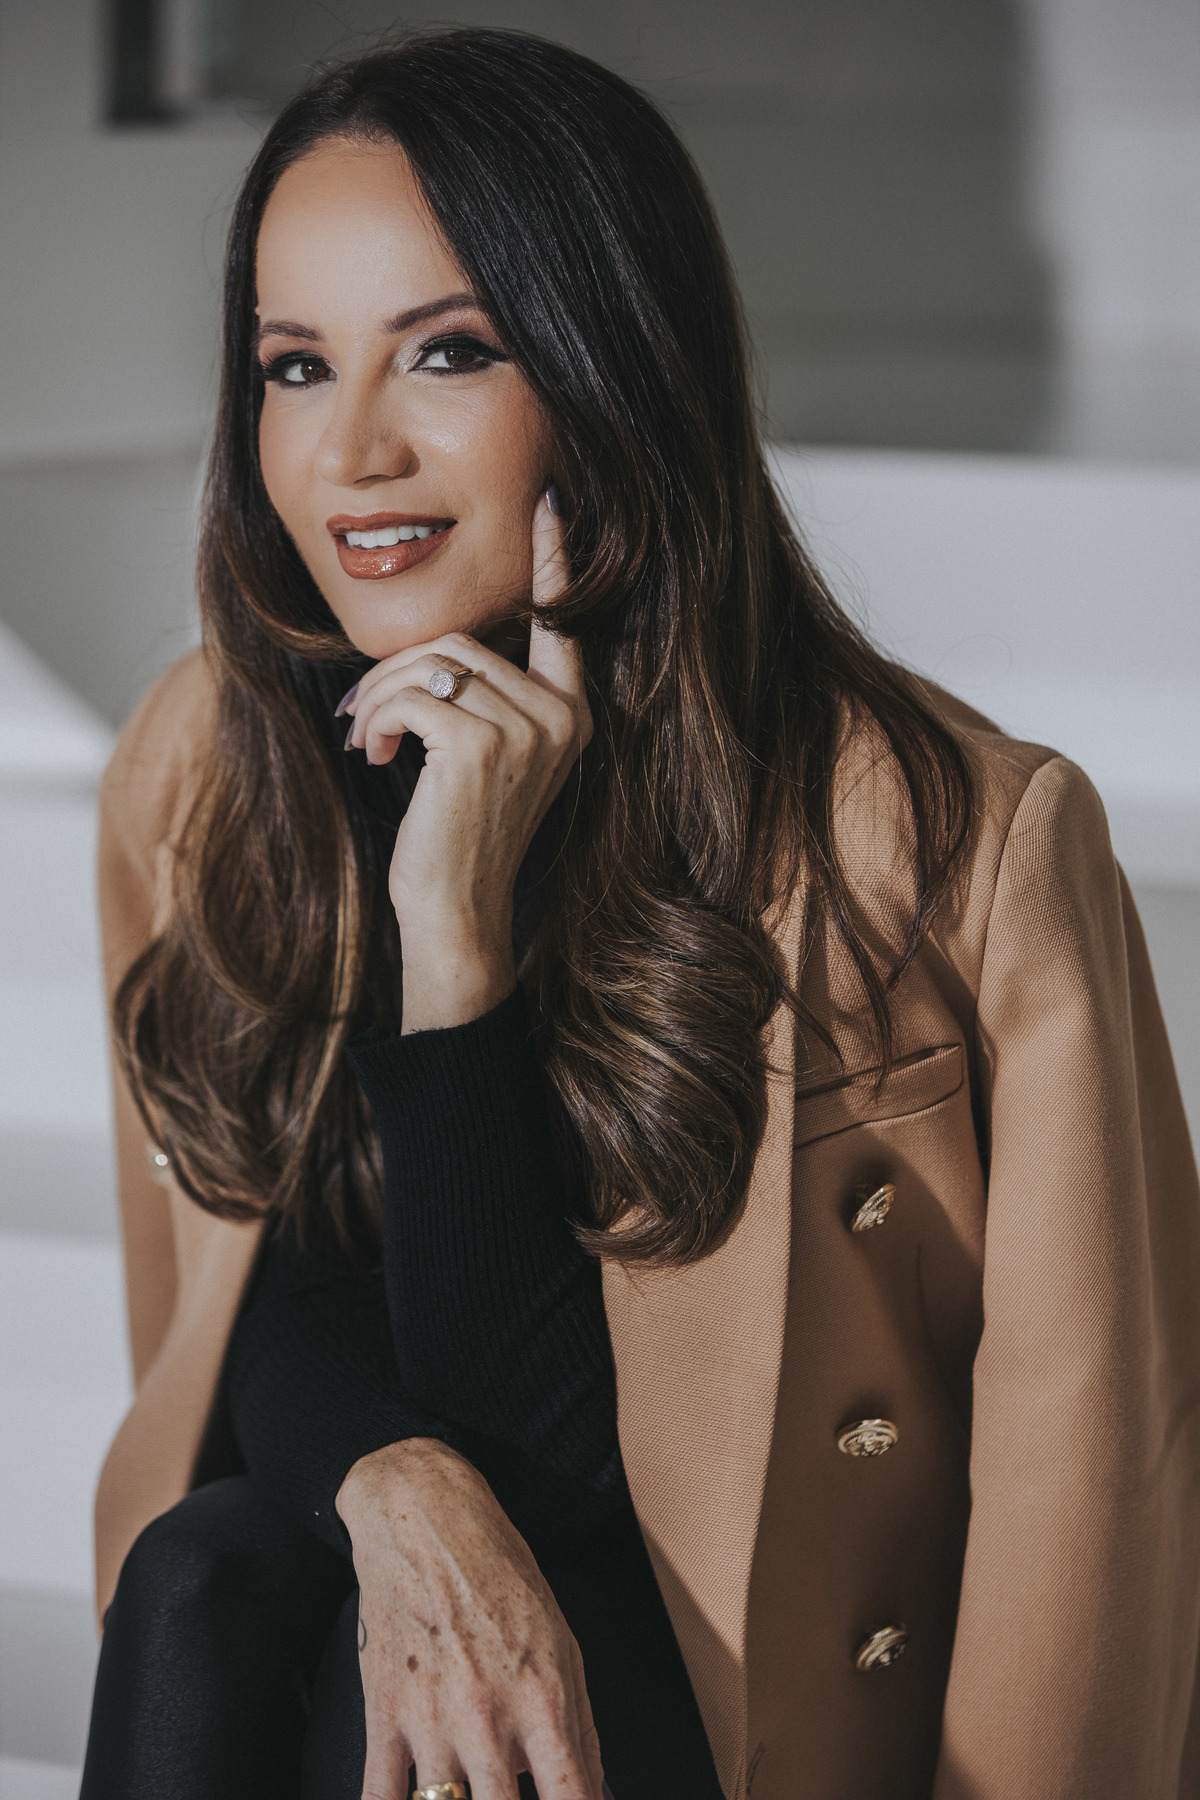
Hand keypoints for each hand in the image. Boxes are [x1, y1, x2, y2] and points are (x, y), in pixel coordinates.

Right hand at [337, 1438, 606, 1799]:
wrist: (426, 1522)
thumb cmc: (499, 1576)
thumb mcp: (563, 1643)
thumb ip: (583, 1731)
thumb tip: (601, 1797)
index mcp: (542, 1700)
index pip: (571, 1797)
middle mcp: (488, 1718)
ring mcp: (432, 1722)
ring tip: (470, 1799)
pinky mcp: (384, 1717)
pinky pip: (379, 1798)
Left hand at [340, 493, 590, 1031]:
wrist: (456, 911)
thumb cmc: (460, 836)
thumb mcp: (486, 758)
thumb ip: (486, 697)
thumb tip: (439, 643)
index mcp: (573, 714)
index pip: (561, 623)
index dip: (554, 560)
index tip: (549, 500)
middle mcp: (562, 716)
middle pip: (463, 639)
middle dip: (396, 670)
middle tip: (361, 715)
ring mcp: (528, 730)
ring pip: (431, 663)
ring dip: (378, 695)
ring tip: (364, 736)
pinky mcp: (481, 747)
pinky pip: (410, 694)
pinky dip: (376, 716)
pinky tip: (372, 753)